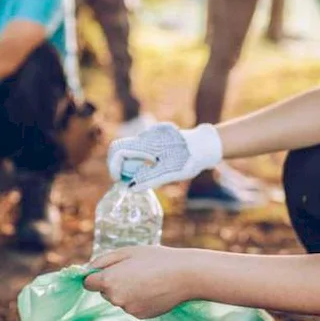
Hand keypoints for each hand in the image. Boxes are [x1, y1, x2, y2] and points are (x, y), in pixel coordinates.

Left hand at [84, 245, 200, 318]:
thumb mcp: (127, 252)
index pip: (88, 283)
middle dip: (114, 282)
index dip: (95, 276)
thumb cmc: (156, 259)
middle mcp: (115, 298)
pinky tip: (153, 289)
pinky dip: (139, 299)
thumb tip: (88, 270)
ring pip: (120, 299)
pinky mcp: (140, 316)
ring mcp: (128, 309)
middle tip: (134, 270)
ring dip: (127, 291)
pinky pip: (133, 306)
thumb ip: (104, 260)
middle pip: (105, 292)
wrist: (184, 275)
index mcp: (109, 280)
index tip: (107, 270)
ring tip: (147, 279)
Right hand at [106, 123, 222, 190]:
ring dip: (132, 162)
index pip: (119, 149)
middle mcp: (147, 134)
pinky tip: (155, 164)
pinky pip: (142, 146)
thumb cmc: (190, 160)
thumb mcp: (170, 173)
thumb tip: (130, 187)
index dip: (114, 165)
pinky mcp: (157, 134)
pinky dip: (141, 157)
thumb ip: (149, 180)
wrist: (206, 145)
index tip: (119, 180)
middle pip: (122, 147)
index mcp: (147, 143)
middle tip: (129, 180)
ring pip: (132, 147)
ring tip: (146, 173)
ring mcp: (152, 132)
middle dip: (120, 164)